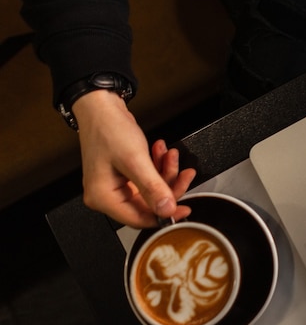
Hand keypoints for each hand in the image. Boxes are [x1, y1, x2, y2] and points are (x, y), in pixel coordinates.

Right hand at [73, 90, 195, 227]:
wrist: (102, 105)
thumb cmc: (109, 129)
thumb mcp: (135, 159)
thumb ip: (153, 187)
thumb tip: (167, 210)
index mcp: (103, 198)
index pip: (139, 219)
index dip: (163, 214)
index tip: (185, 208)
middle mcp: (107, 195)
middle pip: (147, 203)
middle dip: (168, 185)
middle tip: (185, 174)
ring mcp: (115, 183)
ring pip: (150, 188)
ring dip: (164, 171)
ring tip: (171, 155)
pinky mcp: (123, 173)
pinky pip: (147, 176)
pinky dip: (157, 165)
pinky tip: (161, 151)